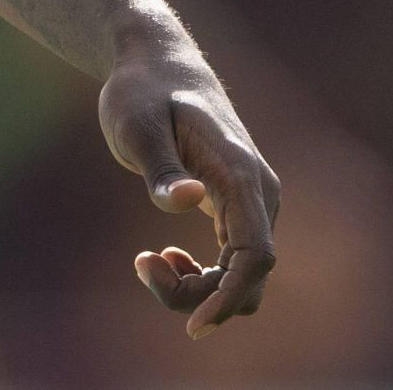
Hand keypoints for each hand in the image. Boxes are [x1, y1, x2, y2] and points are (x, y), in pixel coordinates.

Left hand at [99, 45, 280, 336]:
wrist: (159, 65)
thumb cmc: (142, 91)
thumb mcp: (135, 123)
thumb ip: (159, 166)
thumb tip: (187, 202)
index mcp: (239, 174)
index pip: (255, 254)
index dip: (229, 296)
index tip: (193, 326)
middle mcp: (258, 192)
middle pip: (250, 275)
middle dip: (200, 294)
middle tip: (142, 266)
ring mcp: (252, 202)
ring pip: (243, 273)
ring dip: (199, 286)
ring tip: (146, 262)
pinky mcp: (237, 207)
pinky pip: (233, 261)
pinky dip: (202, 274)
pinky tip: (162, 255)